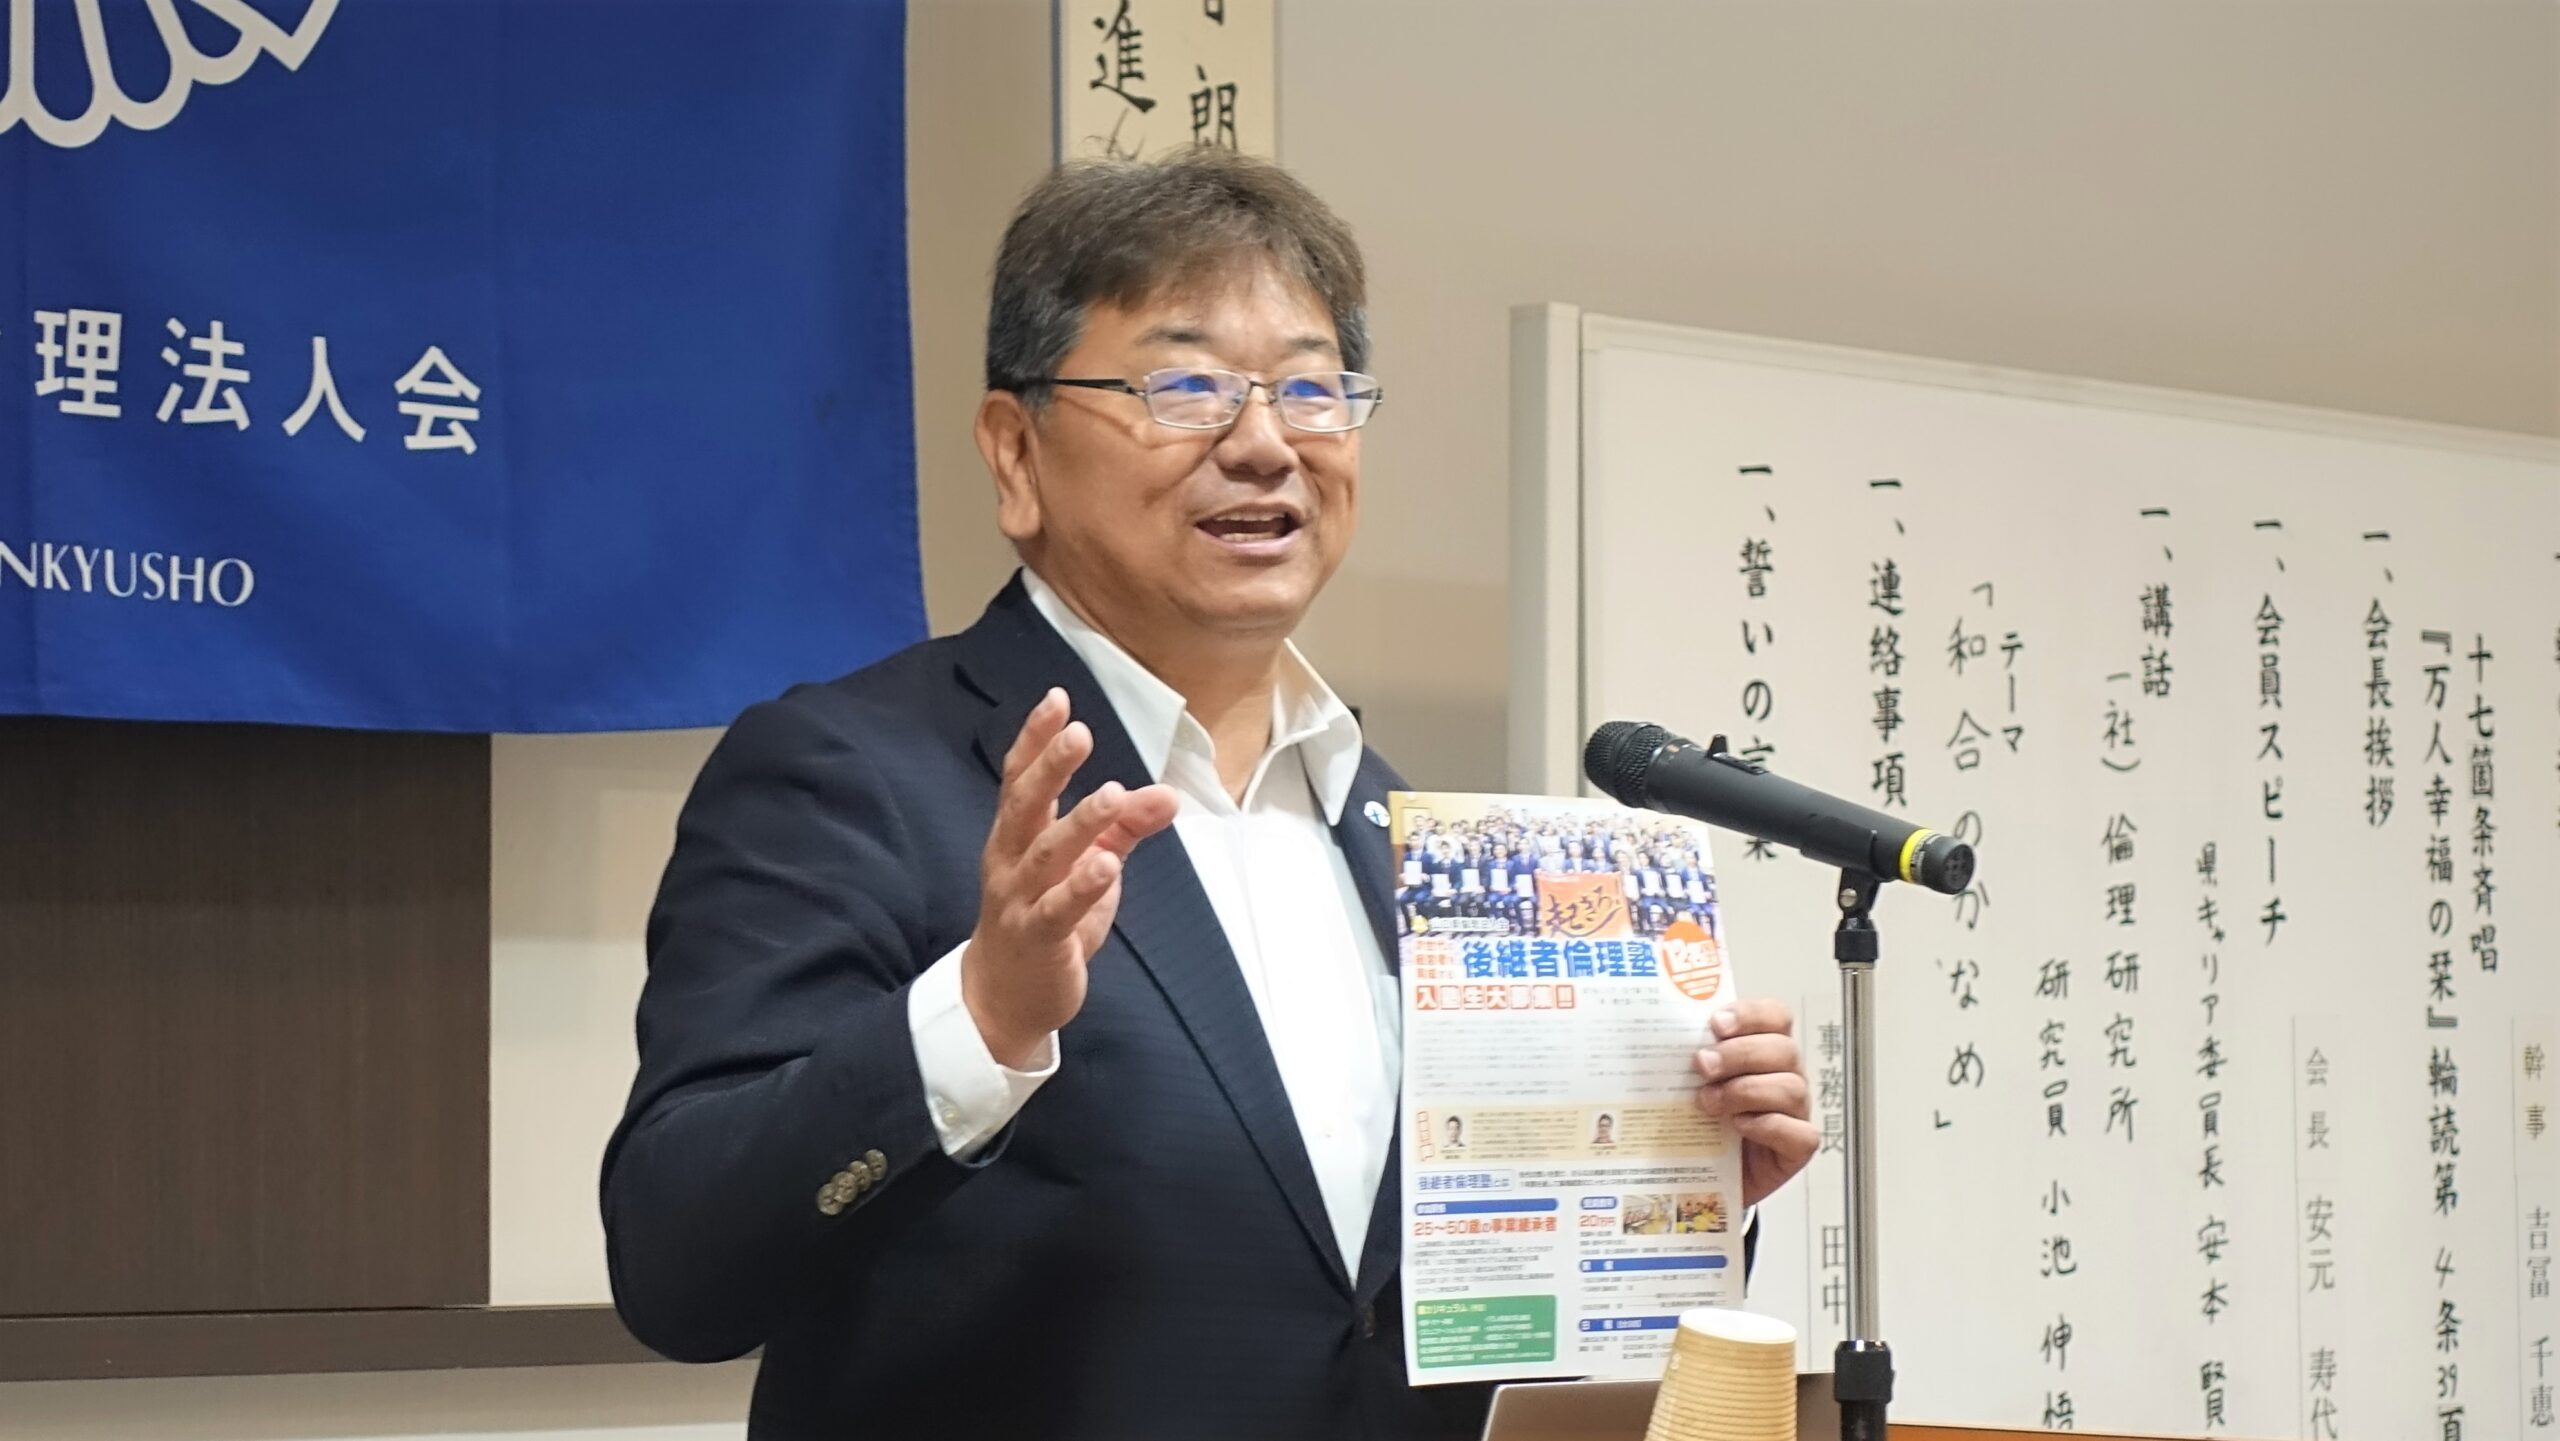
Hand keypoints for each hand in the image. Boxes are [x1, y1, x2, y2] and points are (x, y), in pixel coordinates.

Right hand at [963, 688, 1179, 1067]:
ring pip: (1046, 855)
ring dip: (1079, 824)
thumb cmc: (1045, 920)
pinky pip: (1057, 910)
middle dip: (1050, 767)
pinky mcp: (1037, 939)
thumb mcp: (1088, 866)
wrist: (1004, 997)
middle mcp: (1011, 860)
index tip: (1057, 698)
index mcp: (1017, 836)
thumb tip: (1167, 793)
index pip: (1021, 778)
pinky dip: (1081, 887)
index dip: (1036, 738)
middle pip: (1025, 805)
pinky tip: (1105, 866)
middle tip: (1079, 732)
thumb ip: (1123, 828)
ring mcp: (1019, 900)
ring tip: (1110, 794)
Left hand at [1692, 998, 1816, 1208]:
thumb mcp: (1687, 1084)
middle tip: (1702, 1065)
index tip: (1716, 1024)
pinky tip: (1739, 1126)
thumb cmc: (1698, 1122)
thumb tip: (1646, 1034)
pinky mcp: (1797, 1149)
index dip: (1750, 1014)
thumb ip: (1680, 1058)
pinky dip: (1769, 1126)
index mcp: (1763, 1049)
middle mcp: (1785, 1076)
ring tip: (1709, 1102)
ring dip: (1746, 1090)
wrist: (1701, 1176)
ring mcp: (1795, 1113)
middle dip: (1740, 1053)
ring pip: (1791, 1088)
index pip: (1775, 1016)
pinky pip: (1801, 1134)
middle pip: (1783, 1049)